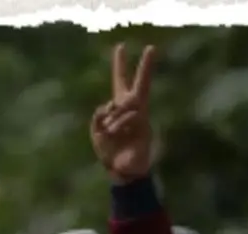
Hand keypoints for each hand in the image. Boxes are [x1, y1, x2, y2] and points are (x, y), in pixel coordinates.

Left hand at [90, 44, 158, 183]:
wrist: (121, 172)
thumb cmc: (109, 152)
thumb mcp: (96, 133)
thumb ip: (97, 118)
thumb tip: (106, 106)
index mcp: (119, 108)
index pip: (119, 82)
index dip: (119, 66)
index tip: (120, 47)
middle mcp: (133, 110)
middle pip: (140, 84)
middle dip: (146, 67)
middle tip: (151, 48)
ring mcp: (141, 118)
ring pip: (126, 105)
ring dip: (114, 119)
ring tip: (110, 133)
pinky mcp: (144, 128)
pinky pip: (128, 117)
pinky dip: (117, 124)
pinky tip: (113, 134)